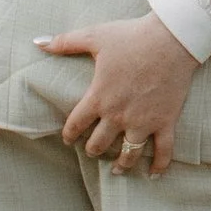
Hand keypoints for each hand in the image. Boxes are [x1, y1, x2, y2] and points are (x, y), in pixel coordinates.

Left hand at [41, 12, 199, 178]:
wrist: (172, 38)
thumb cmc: (132, 36)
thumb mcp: (95, 36)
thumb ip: (65, 42)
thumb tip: (38, 42)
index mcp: (99, 97)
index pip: (76, 124)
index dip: (69, 134)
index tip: (68, 139)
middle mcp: (118, 115)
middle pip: (99, 144)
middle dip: (93, 149)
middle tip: (93, 150)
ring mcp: (143, 121)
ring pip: (128, 154)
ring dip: (121, 164)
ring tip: (117, 169)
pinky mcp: (165, 121)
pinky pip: (163, 151)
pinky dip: (159, 165)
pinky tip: (154, 174)